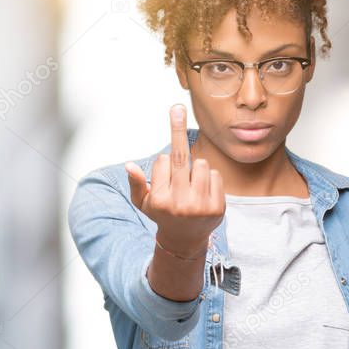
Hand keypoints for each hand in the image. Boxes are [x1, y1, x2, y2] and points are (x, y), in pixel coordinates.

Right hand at [126, 104, 224, 258]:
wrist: (185, 240)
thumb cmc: (162, 215)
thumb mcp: (143, 203)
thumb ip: (137, 184)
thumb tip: (129, 164)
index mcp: (160, 199)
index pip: (163, 161)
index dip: (164, 163)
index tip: (165, 166)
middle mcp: (180, 203)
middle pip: (182, 158)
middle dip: (177, 128)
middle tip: (176, 107)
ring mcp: (200, 206)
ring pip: (202, 164)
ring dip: (197, 168)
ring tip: (191, 185)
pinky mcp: (218, 207)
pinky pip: (216, 175)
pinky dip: (210, 179)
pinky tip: (204, 192)